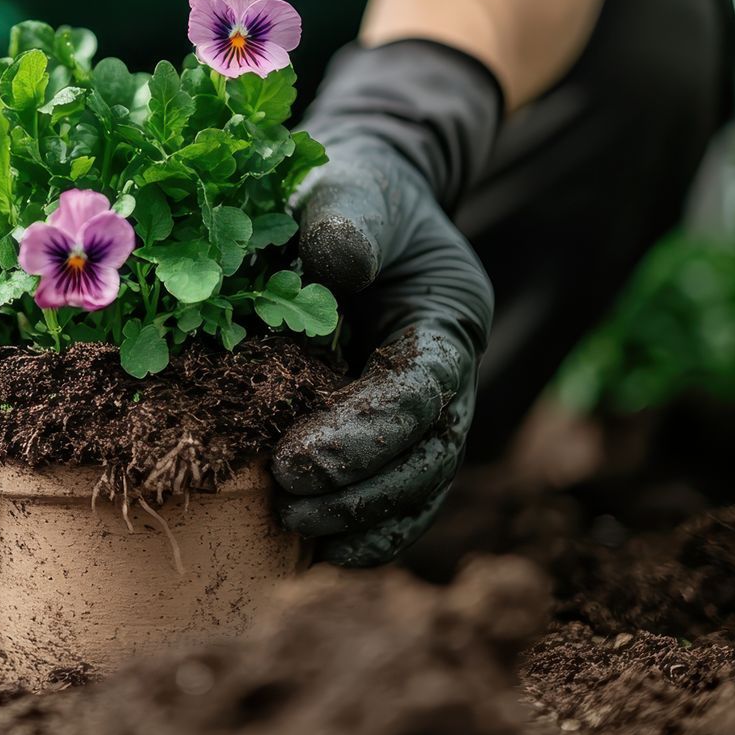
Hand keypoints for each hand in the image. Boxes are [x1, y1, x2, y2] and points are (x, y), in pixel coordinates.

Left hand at [272, 39, 500, 564]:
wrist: (360, 205)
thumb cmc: (355, 192)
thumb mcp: (354, 185)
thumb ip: (348, 218)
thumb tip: (335, 262)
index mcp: (446, 319)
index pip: (419, 393)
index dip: (365, 434)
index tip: (296, 460)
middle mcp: (446, 375)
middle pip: (428, 455)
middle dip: (363, 490)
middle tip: (288, 503)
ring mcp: (424, 410)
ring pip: (418, 486)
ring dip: (363, 519)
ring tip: (294, 531)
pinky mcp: (390, 429)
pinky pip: (395, 494)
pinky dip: (365, 527)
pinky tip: (314, 548)